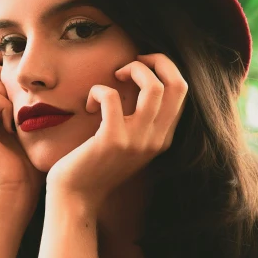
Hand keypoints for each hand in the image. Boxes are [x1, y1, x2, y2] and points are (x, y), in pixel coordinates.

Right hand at [0, 50, 45, 205]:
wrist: (17, 188)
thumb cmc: (28, 161)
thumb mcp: (25, 123)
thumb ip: (18, 100)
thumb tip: (26, 77)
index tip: (17, 76)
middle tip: (16, 97)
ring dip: (2, 89)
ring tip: (13, 113)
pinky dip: (3, 104)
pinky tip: (10, 125)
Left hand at [46, 54, 187, 212]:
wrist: (76, 196)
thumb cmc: (96, 165)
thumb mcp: (129, 143)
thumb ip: (141, 120)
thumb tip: (140, 80)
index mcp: (163, 138)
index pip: (181, 90)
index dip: (164, 67)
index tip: (141, 66)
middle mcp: (156, 139)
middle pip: (178, 84)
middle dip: (156, 60)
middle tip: (130, 64)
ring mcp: (136, 141)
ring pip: (153, 87)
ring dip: (133, 69)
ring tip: (115, 76)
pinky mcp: (112, 140)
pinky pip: (110, 96)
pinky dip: (98, 90)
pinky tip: (89, 105)